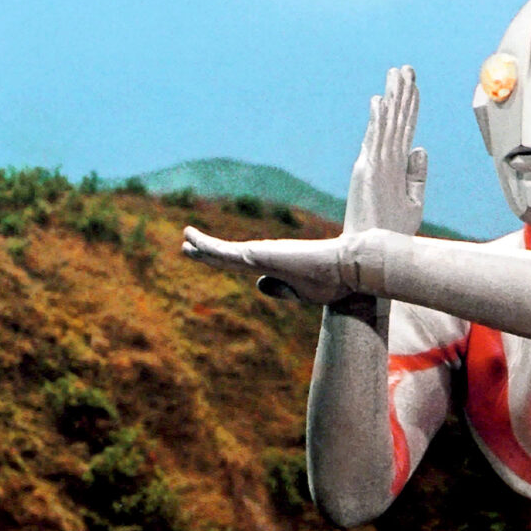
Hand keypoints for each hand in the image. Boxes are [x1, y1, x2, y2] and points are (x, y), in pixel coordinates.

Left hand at [182, 227, 353, 304]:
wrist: (345, 269)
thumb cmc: (331, 283)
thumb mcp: (302, 292)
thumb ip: (280, 289)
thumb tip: (258, 285)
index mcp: (274, 267)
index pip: (240, 264)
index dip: (222, 259)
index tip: (210, 256)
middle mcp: (264, 257)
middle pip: (227, 255)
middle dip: (206, 250)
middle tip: (187, 243)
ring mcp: (260, 254)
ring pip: (221, 252)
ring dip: (201, 245)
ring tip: (186, 237)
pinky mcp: (258, 254)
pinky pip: (223, 252)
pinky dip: (206, 245)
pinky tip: (191, 241)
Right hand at [343, 65, 426, 234]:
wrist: (372, 255)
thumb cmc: (390, 233)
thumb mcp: (413, 203)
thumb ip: (416, 176)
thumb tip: (421, 148)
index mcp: (392, 167)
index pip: (403, 130)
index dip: (408, 107)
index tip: (412, 86)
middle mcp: (381, 161)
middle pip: (395, 121)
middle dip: (401, 94)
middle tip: (406, 68)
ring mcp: (374, 165)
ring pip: (387, 125)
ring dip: (392, 99)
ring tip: (397, 74)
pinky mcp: (367, 173)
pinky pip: (375, 141)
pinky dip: (378, 121)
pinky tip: (380, 102)